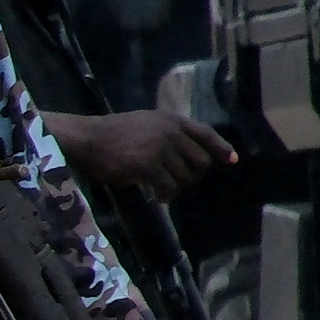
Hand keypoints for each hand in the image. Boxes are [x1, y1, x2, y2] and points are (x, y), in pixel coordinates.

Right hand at [65, 108, 234, 204]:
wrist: (87, 138)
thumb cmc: (112, 133)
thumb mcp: (145, 123)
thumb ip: (166, 134)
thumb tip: (185, 157)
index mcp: (171, 120)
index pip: (206, 133)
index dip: (221, 148)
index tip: (232, 161)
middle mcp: (171, 132)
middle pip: (200, 161)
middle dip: (192, 176)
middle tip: (177, 183)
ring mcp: (160, 149)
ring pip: (184, 177)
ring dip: (176, 188)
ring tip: (163, 192)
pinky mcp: (148, 166)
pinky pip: (167, 187)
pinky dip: (165, 196)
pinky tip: (157, 198)